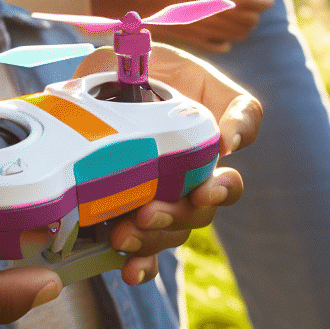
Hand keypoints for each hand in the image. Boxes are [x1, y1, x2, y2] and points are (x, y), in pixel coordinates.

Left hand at [73, 45, 261, 283]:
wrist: (84, 103)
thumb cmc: (113, 74)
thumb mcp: (125, 58)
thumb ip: (133, 64)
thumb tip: (125, 83)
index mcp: (206, 109)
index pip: (245, 117)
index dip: (242, 129)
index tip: (225, 140)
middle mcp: (199, 156)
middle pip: (220, 189)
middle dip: (198, 201)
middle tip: (176, 200)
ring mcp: (173, 191)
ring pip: (187, 223)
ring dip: (164, 232)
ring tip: (130, 230)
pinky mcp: (141, 217)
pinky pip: (152, 253)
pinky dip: (144, 266)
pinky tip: (129, 270)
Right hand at [90, 0, 278, 52]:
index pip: (262, 3)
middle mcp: (226, 17)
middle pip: (253, 21)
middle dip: (256, 13)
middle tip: (252, 5)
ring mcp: (212, 31)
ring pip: (240, 35)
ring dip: (243, 27)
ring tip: (238, 17)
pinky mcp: (198, 40)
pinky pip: (221, 46)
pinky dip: (226, 40)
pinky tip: (221, 30)